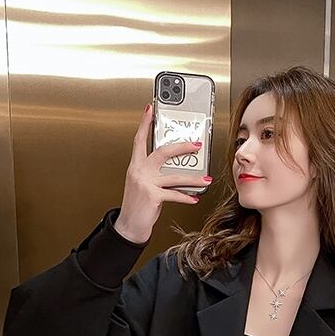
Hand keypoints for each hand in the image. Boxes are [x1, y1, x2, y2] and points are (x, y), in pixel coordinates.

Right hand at [115, 102, 212, 242]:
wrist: (128, 226)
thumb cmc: (138, 205)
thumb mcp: (144, 185)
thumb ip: (156, 174)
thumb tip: (177, 169)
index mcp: (136, 166)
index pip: (139, 140)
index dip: (144, 124)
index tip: (150, 109)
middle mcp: (139, 171)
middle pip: (162, 152)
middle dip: (182, 147)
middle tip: (196, 145)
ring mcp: (145, 183)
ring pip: (174, 176)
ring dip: (193, 178)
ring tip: (206, 179)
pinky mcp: (152, 196)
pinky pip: (174, 194)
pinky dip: (186, 197)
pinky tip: (194, 198)